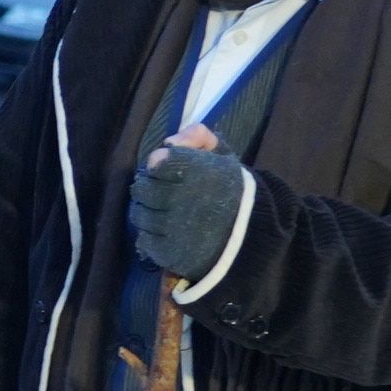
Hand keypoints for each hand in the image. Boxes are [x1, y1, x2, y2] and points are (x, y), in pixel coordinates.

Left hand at [128, 126, 246, 280]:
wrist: (250, 235)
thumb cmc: (231, 190)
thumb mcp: (222, 156)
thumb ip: (197, 137)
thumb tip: (169, 142)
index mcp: (201, 173)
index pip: (158, 162)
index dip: (159, 164)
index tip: (164, 168)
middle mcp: (187, 200)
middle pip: (143, 189)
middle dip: (148, 187)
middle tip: (158, 190)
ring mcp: (178, 228)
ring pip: (140, 215)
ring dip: (146, 211)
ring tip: (161, 211)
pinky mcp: (173, 252)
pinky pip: (145, 239)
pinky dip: (150, 235)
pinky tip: (165, 230)